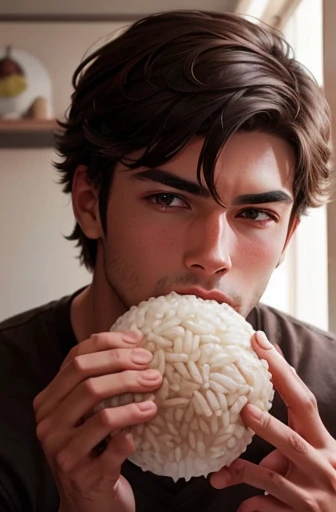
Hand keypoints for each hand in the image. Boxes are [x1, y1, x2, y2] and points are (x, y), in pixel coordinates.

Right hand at [33, 331, 161, 511]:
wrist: (87, 501)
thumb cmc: (92, 447)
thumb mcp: (85, 412)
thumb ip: (96, 380)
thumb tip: (135, 341)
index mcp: (48, 401)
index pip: (75, 358)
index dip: (109, 345)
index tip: (139, 343)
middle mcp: (48, 425)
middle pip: (88, 381)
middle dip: (125, 369)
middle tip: (153, 371)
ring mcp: (63, 452)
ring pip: (102, 414)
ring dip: (133, 401)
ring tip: (154, 399)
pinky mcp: (84, 477)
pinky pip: (114, 449)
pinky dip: (132, 435)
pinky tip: (142, 429)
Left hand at [210, 331, 335, 510]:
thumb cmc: (324, 479)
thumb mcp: (311, 457)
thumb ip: (281, 442)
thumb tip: (245, 416)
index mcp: (324, 442)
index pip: (303, 400)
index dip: (282, 371)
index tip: (260, 342)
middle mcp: (322, 466)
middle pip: (293, 443)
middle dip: (268, 427)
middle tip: (244, 410)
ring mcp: (314, 496)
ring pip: (276, 481)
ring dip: (248, 471)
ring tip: (223, 468)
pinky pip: (272, 511)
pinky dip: (254, 507)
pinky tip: (239, 508)